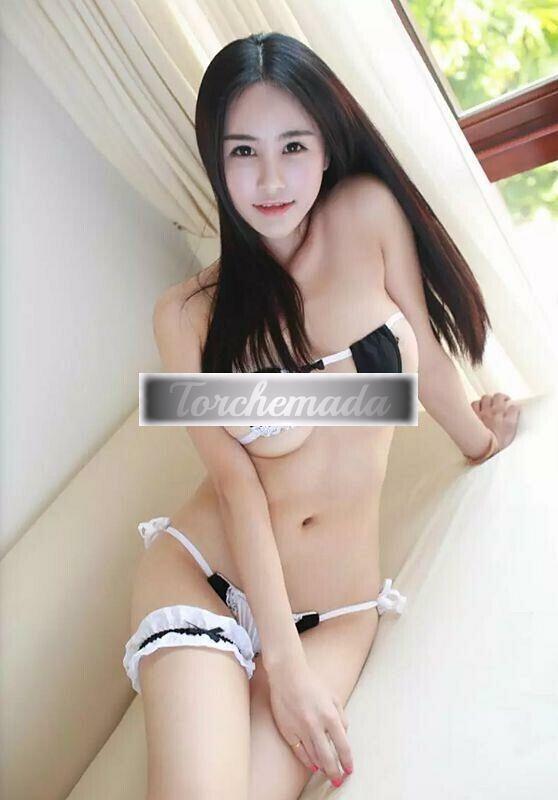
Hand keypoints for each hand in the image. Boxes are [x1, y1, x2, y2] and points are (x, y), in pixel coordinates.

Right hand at [267, 656, 352, 786]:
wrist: (287, 674)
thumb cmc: (312, 684)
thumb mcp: (333, 697)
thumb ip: (341, 717)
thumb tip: (344, 735)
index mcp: (330, 715)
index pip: (343, 746)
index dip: (347, 761)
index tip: (349, 770)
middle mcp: (315, 724)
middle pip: (328, 757)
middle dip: (335, 772)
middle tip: (338, 781)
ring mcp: (300, 729)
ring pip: (313, 757)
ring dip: (322, 767)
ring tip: (327, 773)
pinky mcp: (287, 730)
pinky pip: (299, 752)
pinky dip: (307, 761)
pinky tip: (313, 766)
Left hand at [471, 393, 520, 453]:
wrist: (482, 449)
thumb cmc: (496, 445)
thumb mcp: (510, 436)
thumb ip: (513, 423)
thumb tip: (514, 413)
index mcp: (507, 419)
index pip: (514, 407)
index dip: (513, 407)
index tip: (512, 408)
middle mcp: (496, 413)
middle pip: (499, 397)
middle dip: (501, 397)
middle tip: (501, 401)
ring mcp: (484, 413)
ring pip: (486, 398)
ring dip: (488, 399)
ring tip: (488, 403)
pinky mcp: (474, 415)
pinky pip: (475, 404)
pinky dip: (477, 404)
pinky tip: (477, 407)